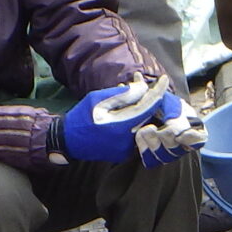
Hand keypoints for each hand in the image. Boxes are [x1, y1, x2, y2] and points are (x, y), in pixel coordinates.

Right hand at [61, 81, 190, 166]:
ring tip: (128, 91)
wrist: (67, 141)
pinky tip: (124, 107)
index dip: (157, 91)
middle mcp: (128, 141)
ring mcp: (127, 149)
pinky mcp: (124, 153)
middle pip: (146, 115)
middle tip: (140, 81)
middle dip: (146, 97)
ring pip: (141, 124)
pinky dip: (132, 119)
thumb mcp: (98, 100)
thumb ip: (122, 94)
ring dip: (138, 108)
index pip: (148, 107)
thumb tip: (144, 88)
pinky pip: (134, 132)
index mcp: (122, 127)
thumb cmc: (80, 117)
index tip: (165, 79)